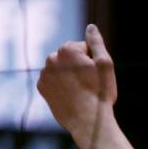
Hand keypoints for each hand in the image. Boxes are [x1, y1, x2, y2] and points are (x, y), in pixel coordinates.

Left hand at [37, 23, 116, 142]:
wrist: (89, 122)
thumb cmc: (100, 93)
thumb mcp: (105, 65)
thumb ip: (96, 43)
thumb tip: (91, 27)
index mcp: (67, 50)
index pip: (83, 48)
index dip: (93, 61)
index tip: (97, 75)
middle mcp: (51, 58)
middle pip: (69, 57)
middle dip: (78, 66)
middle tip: (90, 84)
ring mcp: (44, 73)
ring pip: (60, 69)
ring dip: (69, 76)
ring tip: (81, 92)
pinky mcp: (42, 87)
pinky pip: (52, 81)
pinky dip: (61, 86)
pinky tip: (71, 96)